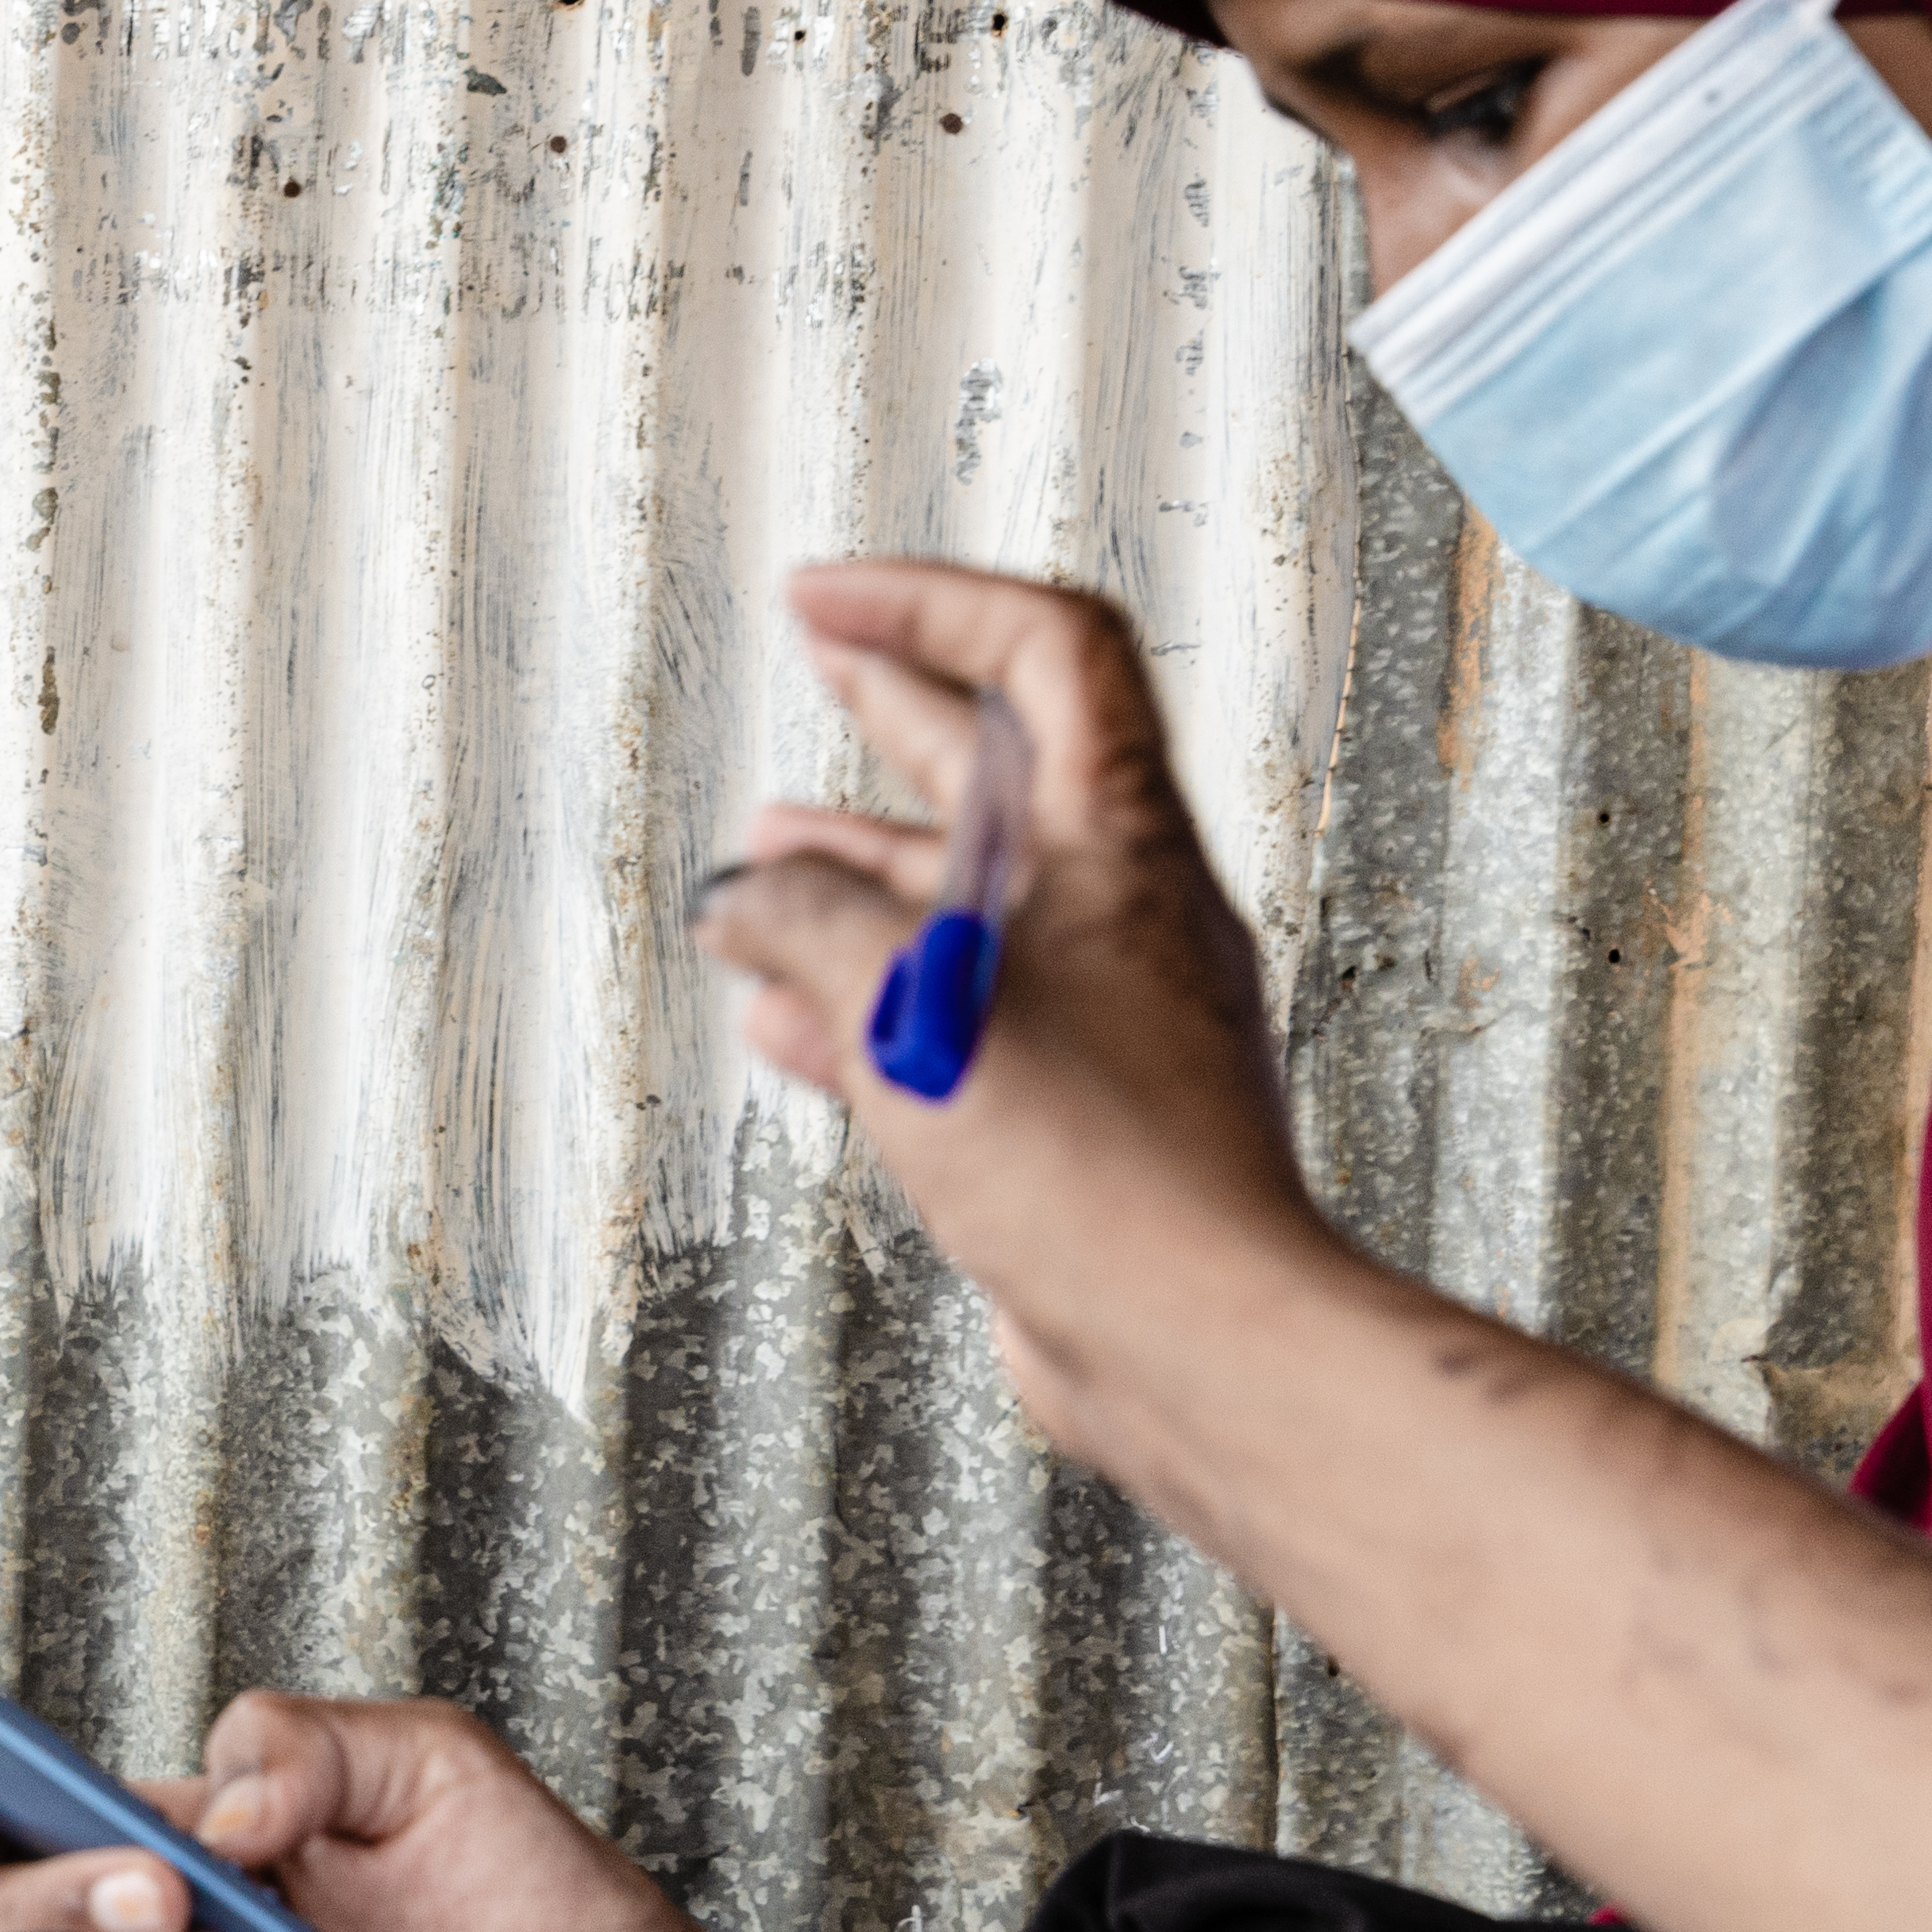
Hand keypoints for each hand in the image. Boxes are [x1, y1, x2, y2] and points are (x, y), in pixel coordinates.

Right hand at [693, 562, 1330, 1477]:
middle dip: (897, 703)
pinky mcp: (1066, 1108)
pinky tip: (788, 1016)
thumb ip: (806, 922)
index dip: (927, 604)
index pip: (1044, 651)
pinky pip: (949, 1017)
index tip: (824, 599)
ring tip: (764, 861)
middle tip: (823, 655)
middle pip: (1007, 764)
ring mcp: (1100, 1012)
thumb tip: (743, 894)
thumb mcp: (910, 1001)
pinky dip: (859, 1000)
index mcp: (1120, 841)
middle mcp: (1122, 910)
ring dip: (857, 869)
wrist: (1188, 1332)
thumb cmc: (1094, 1164)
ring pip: (964, 901)